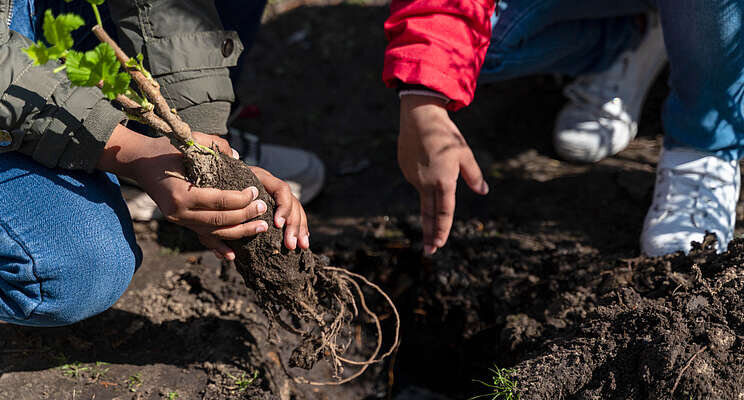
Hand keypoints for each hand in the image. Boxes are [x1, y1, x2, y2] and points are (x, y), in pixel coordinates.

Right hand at [97, 126, 308, 259]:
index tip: (256, 192)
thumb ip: (215, 145)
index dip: (241, 199)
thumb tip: (238, 157)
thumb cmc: (167, 149)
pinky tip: (233, 255)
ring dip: (239, 231)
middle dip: (245, 216)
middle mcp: (178, 212)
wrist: (139, 162)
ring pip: (214, 231)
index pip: (219, 201)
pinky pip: (202, 237)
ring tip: (261, 227)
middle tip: (263, 208)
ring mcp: (178, 220)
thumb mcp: (190, 140)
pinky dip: (218, 246)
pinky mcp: (180, 223)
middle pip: (219, 219)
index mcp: (181, 193)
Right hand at [398, 95, 488, 254]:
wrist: (419, 117)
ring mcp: (413, 177)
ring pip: (423, 193)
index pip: (444, 213)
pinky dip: (423, 177)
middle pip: (428, 215)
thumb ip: (474, 176)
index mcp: (443, 182)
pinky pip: (417, 179)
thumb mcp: (465, 154)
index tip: (439, 244)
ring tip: (434, 169)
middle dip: (429, 234)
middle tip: (429, 251)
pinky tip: (426, 158)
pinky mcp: (405, 169)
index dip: (442, 230)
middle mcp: (426, 184)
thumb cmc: (446, 136)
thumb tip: (483, 191)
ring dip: (428, 198)